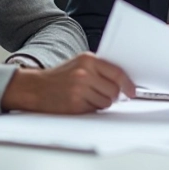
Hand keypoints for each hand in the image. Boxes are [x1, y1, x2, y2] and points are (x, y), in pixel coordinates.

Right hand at [2, 52, 135, 113]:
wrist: (36, 87)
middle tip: (106, 94)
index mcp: (88, 60)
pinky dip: (92, 108)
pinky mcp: (75, 105)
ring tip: (89, 96)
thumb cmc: (60, 76)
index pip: (117, 73)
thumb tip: (124, 82)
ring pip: (106, 102)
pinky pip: (94, 110)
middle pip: (114, 90)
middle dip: (114, 95)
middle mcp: (84, 73)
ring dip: (102, 102)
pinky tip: (81, 102)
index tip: (132, 91)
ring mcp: (79, 90)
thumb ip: (100, 69)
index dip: (128, 84)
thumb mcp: (80, 64)